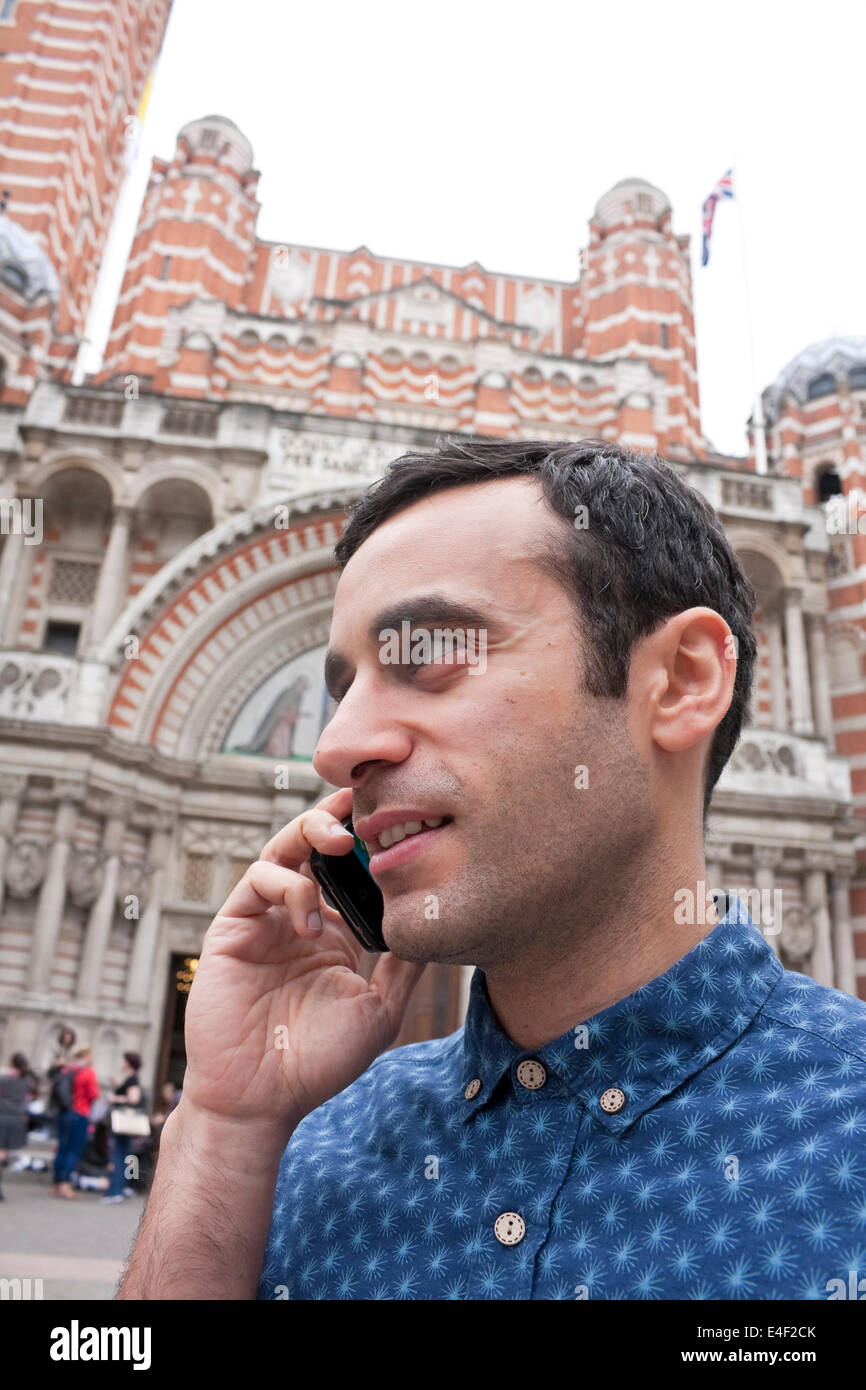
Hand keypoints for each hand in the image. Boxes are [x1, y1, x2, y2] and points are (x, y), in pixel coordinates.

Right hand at [180, 786, 424, 1133]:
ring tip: (341, 841)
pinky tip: (310, 922)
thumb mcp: (379, 1009)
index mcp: (334, 931)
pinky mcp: (232, 927)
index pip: (350, 870)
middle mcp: (298, 916)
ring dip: (311, 832)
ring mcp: (264, 919)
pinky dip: (287, 885)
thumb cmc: (318, 1062)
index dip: (370, 841)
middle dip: (338, 817)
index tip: (402, 817)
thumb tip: (438, 922)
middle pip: (315, 845)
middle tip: (366, 802)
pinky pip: (257, 880)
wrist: (262, 1099)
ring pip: (282, 848)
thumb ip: (405, 966)